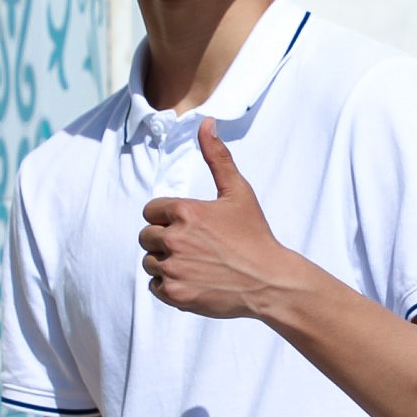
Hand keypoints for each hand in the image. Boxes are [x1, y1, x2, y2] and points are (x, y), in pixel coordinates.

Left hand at [138, 118, 302, 319]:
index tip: (191, 227)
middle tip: (195, 247)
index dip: (168, 218)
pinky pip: (154, 286)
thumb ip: (217, 157)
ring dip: (166, 263)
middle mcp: (174, 239)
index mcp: (185, 212)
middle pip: (146, 236)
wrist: (270, 281)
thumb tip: (206, 122)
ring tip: (195, 264)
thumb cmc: (255, 235)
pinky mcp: (175, 293)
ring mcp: (174, 268)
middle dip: (164, 240)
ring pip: (149, 261)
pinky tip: (194, 281)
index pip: (151, 211)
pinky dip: (169, 285)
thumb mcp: (238, 192)